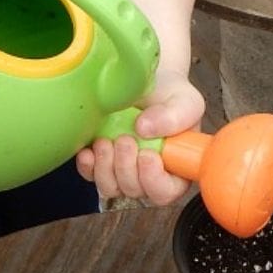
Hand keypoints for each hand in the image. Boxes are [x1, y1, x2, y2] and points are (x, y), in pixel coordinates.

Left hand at [76, 68, 204, 204]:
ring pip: (110, 188)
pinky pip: (90, 175)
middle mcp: (149, 175)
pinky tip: (89, 149)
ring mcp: (122, 170)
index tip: (147, 155)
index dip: (154, 181)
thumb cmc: (170, 94)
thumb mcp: (185, 100)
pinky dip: (87, 165)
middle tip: (125, 139)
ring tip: (106, 141)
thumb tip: (146, 129)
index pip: (166, 192)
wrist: (146, 80)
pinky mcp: (100, 162)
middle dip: (126, 168)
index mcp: (175, 168)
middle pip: (134, 191)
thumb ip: (175, 116)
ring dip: (105, 167)